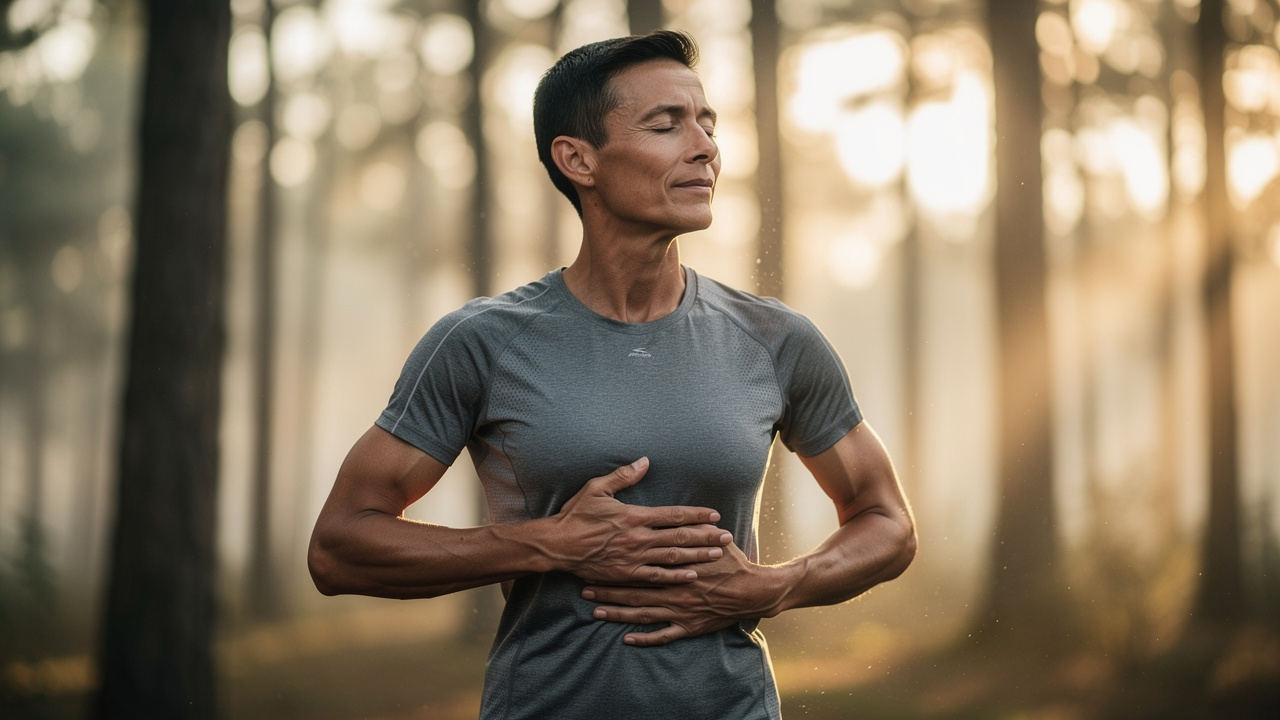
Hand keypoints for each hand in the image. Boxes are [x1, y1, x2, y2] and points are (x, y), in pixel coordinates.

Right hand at [549, 457, 732, 584]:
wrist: (558, 546)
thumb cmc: (577, 515)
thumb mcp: (597, 488)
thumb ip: (623, 476)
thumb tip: (645, 462)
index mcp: (635, 516)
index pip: (674, 515)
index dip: (697, 515)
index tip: (714, 515)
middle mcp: (639, 538)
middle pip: (680, 537)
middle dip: (706, 536)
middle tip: (727, 537)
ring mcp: (634, 558)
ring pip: (673, 557)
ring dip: (697, 556)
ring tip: (717, 555)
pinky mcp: (627, 574)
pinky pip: (656, 576)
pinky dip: (675, 576)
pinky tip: (691, 575)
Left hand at [580, 542, 786, 646]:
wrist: (754, 591)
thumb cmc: (734, 563)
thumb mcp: (715, 538)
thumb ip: (694, 527)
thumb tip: (682, 511)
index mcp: (677, 565)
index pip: (640, 564)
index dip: (616, 564)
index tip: (596, 562)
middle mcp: (674, 589)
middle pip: (634, 589)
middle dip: (608, 590)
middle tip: (585, 589)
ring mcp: (680, 610)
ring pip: (642, 613)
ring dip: (618, 614)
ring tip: (596, 612)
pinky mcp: (688, 627)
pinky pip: (662, 635)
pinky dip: (644, 638)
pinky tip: (626, 639)